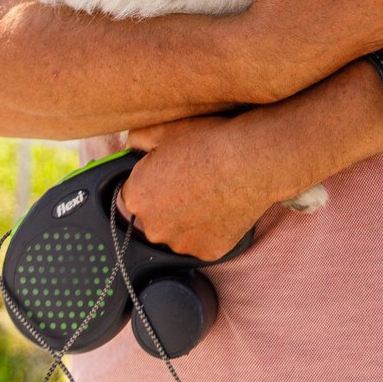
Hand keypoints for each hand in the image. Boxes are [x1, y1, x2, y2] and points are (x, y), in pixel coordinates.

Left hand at [121, 113, 268, 260]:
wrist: (250, 160)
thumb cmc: (207, 142)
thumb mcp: (165, 129)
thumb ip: (137, 139)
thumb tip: (132, 145)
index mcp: (136, 197)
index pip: (134, 193)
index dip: (152, 180)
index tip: (169, 171)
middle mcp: (154, 227)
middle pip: (155, 216)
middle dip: (168, 202)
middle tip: (192, 180)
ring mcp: (182, 244)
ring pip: (179, 231)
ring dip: (188, 217)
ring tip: (211, 191)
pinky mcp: (208, 252)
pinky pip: (204, 240)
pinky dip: (211, 228)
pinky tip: (223, 205)